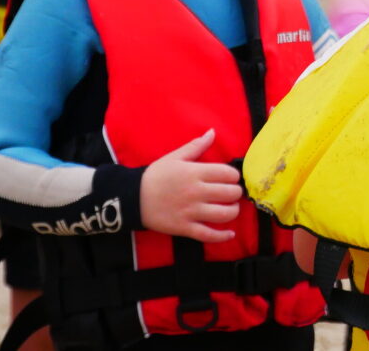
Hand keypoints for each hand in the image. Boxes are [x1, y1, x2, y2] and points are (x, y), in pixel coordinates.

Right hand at [141, 129, 241, 243]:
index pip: (227, 174)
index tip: (230, 178)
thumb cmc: (156, 175)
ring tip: (231, 208)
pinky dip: (222, 236)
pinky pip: (208, 235)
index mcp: (195, 173)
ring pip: (223, 214)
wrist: (132, 198)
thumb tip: (212, 132)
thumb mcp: (175, 157)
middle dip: (235, 193)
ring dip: (233, 211)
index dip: (234, 176)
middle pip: (230, 194)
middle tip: (231, 193)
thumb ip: (196, 146)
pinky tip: (229, 234)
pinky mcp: (184, 228)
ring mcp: (190, 212)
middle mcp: (196, 192)